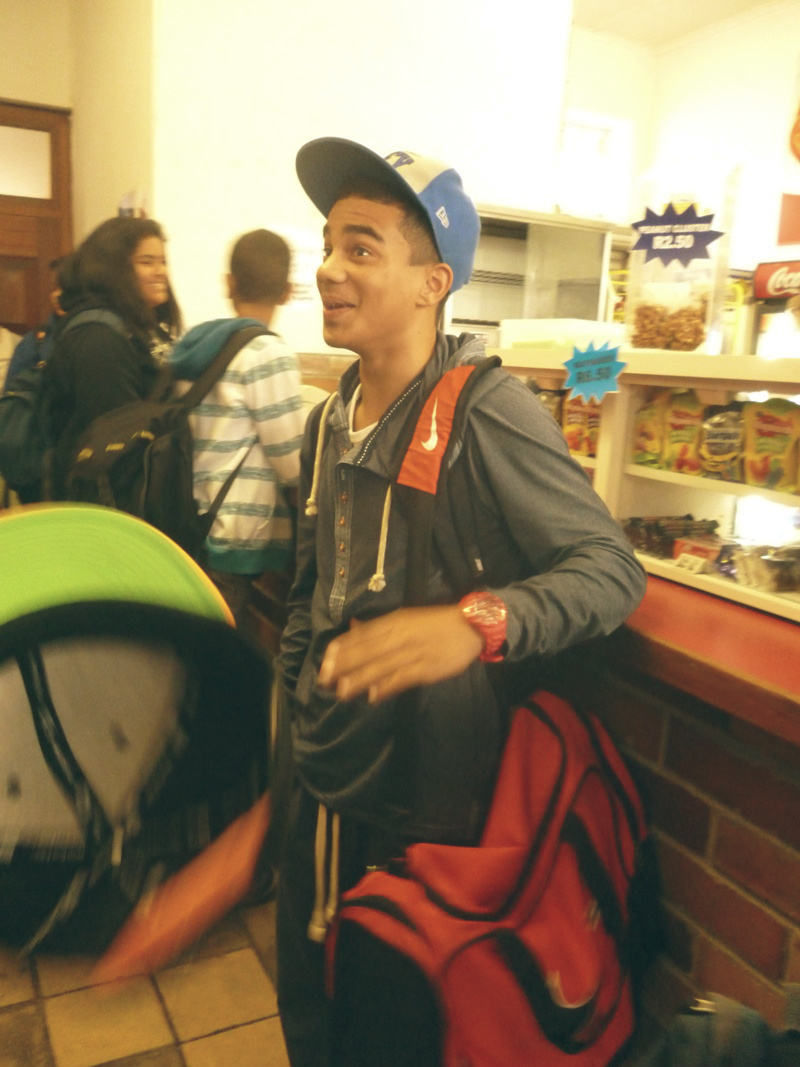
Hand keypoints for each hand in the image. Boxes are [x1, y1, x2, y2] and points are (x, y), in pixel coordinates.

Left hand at [318, 605, 484, 703]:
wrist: (470, 625)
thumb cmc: (434, 622)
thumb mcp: (404, 617)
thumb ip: (378, 626)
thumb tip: (352, 628)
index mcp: (394, 621)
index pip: (362, 634)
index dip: (343, 648)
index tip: (325, 661)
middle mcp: (400, 635)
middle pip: (367, 651)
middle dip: (344, 666)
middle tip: (324, 679)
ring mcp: (413, 652)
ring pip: (381, 666)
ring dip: (360, 679)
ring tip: (342, 691)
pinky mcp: (427, 668)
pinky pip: (403, 678)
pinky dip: (388, 686)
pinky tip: (374, 696)